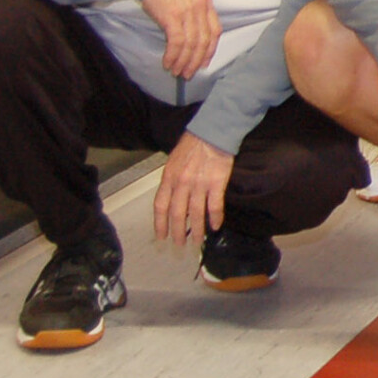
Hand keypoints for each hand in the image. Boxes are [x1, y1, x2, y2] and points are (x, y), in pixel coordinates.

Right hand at [142, 0, 222, 79]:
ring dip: (184, 62)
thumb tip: (192, 31)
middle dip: (196, 61)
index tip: (204, 63)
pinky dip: (173, 55)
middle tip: (188, 74)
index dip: (210, 50)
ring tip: (177, 72)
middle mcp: (200, 9)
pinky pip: (176, 43)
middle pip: (204, 42)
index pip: (215, 31)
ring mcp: (187, 13)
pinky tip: (167, 63)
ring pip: (191, 45)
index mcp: (206, 3)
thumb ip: (195, 9)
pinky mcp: (172, 17)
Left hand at [153, 131, 233, 247]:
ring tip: (196, 241)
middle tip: (179, 244)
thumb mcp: (173, 161)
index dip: (160, 224)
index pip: (160, 206)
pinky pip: (214, 206)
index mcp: (168, 178)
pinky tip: (216, 226)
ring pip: (195, 214)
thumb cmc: (193, 144)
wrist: (213, 132)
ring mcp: (199, 184)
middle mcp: (181, 184)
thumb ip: (171, 180)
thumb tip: (172, 199)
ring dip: (196, 230)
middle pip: (176, 214)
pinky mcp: (217, 183)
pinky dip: (215, 218)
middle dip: (177, 232)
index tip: (161, 237)